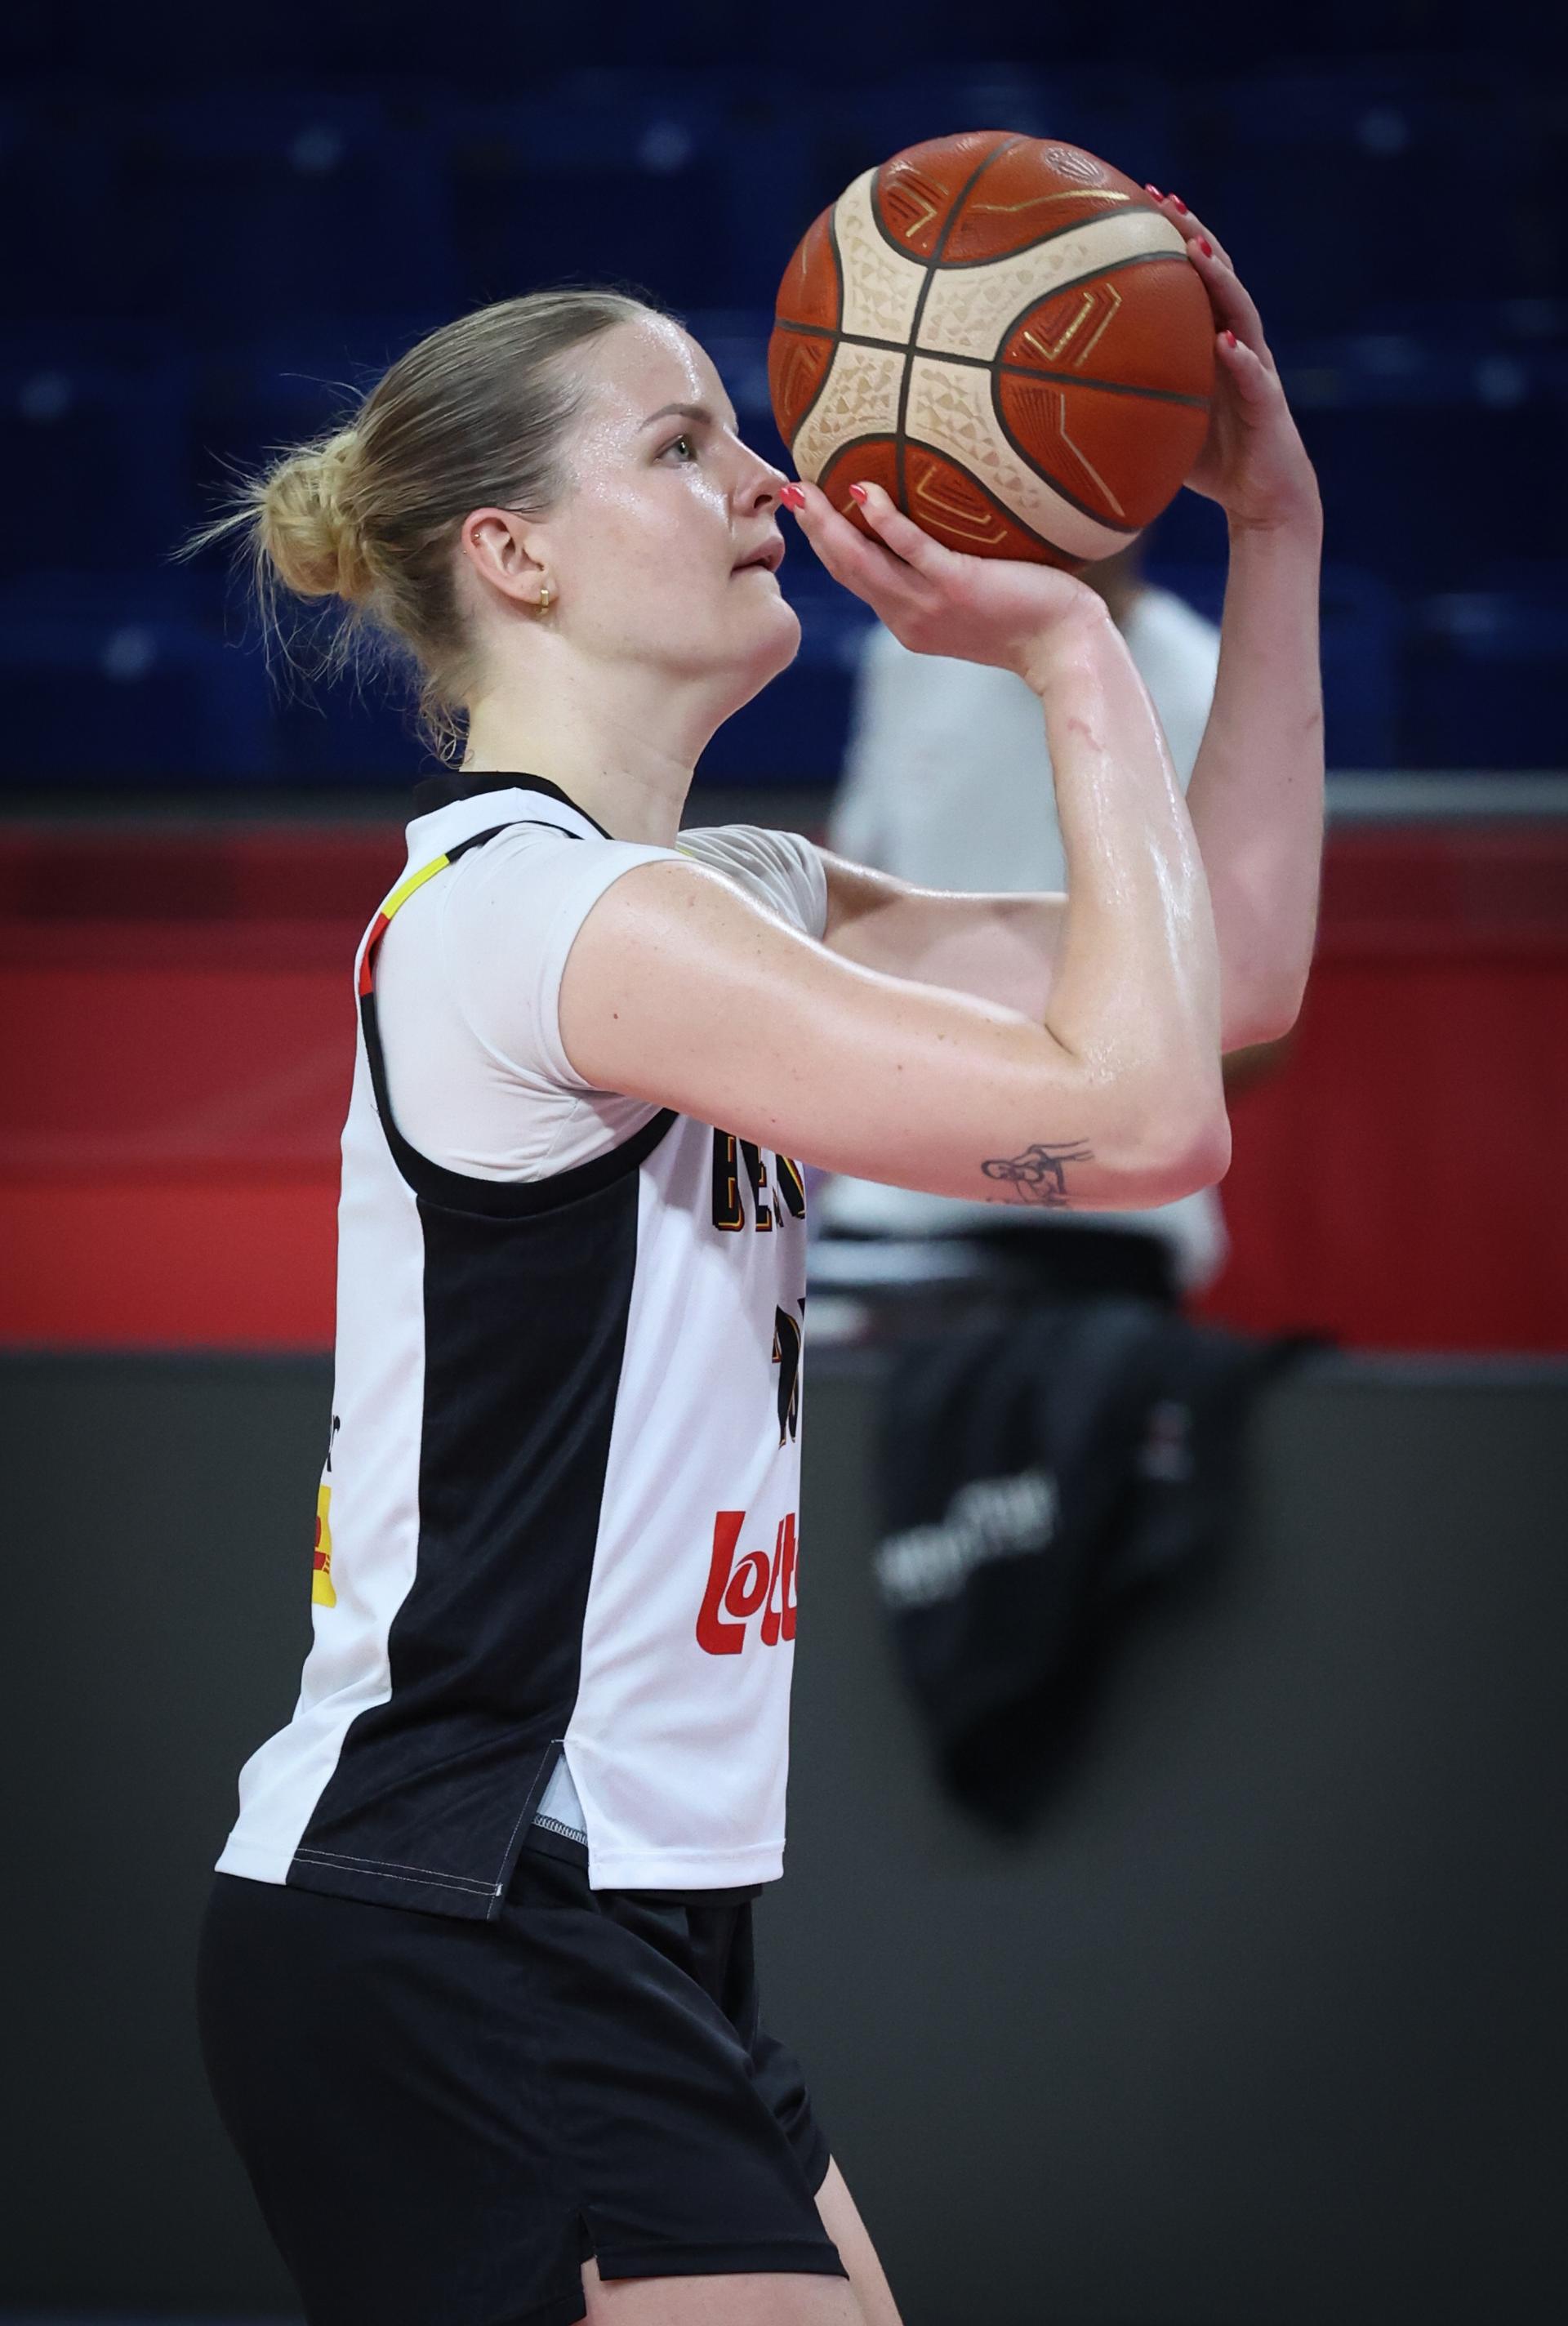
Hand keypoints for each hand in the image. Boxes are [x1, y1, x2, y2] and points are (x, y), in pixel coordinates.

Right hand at [778, 477, 1104, 684]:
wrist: (1066, 647)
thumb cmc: (1033, 616)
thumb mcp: (976, 601)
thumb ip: (949, 575)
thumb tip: (943, 530)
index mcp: (908, 622)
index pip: (856, 579)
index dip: (828, 545)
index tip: (811, 511)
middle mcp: (909, 617)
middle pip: (846, 570)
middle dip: (813, 531)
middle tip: (788, 492)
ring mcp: (928, 605)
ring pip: (862, 562)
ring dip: (828, 525)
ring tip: (803, 490)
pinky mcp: (955, 587)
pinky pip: (909, 549)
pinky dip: (882, 521)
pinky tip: (863, 492)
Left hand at [1145, 188, 1321, 535]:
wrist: (1262, 499)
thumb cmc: (1211, 459)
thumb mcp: (1158, 420)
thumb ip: (1125, 398)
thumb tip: (1056, 395)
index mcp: (1210, 340)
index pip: (1189, 276)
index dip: (1167, 236)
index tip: (1133, 199)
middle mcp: (1236, 342)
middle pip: (1217, 274)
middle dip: (1192, 232)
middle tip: (1163, 198)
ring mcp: (1256, 369)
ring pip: (1241, 311)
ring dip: (1220, 279)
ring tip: (1197, 250)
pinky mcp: (1269, 405)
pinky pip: (1256, 378)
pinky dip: (1241, 359)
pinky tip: (1224, 344)